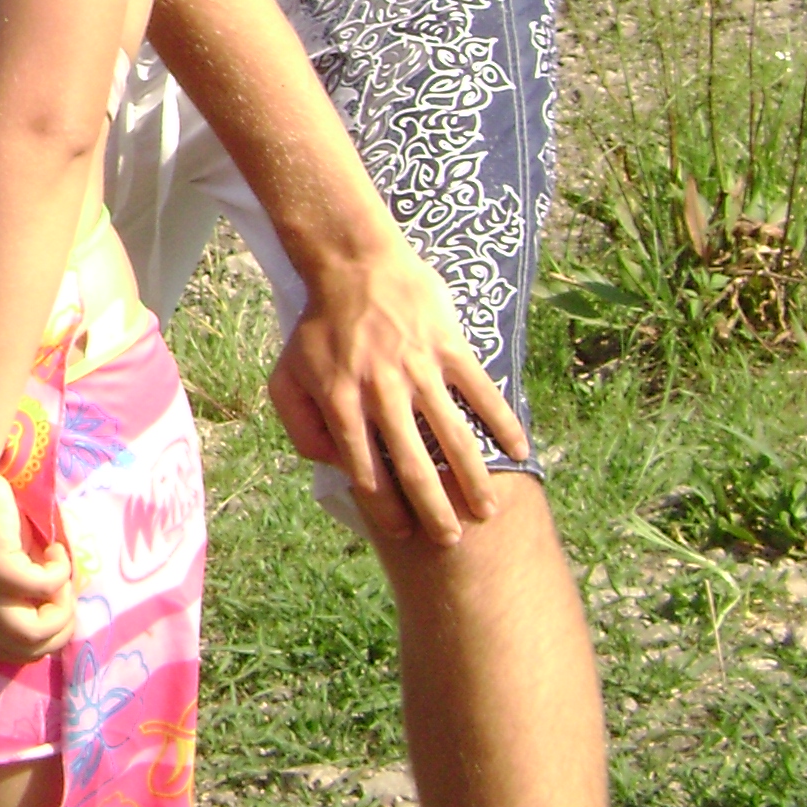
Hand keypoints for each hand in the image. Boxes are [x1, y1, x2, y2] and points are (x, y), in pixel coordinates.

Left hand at [0, 468, 74, 665]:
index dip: (38, 641)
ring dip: (60, 612)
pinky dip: (58, 573)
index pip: (5, 653)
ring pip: (31, 636)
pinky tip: (52, 549)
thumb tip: (59, 604)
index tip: (51, 606)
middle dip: (58, 632)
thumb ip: (24, 589)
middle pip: (23, 652)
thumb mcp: (9, 562)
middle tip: (63, 595)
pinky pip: (42, 589)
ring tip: (60, 580)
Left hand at [266, 242, 528, 545]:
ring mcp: (418, 370)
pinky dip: (503, 424)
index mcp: (341, 404)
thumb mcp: (286, 377)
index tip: (403, 533)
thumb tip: (331, 467)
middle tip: (450, 542)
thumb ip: (301, 428)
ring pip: (454, 438)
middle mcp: (382, 393)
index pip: (367, 473)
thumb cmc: (317, 327)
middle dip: (434, 511)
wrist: (352, 264)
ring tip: (487, 512)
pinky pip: (482, 392)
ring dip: (473, 480)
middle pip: (414, 467)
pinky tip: (520, 451)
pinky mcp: (449, 347)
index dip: (386, 510)